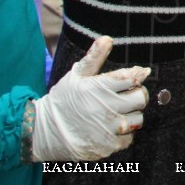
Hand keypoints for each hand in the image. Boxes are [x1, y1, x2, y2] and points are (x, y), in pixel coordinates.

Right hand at [31, 36, 149, 161]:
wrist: (43, 131)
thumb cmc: (63, 99)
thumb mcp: (76, 76)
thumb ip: (94, 58)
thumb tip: (107, 39)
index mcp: (99, 88)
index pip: (132, 78)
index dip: (138, 75)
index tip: (137, 75)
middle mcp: (105, 108)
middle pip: (141, 98)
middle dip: (137, 95)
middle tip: (127, 96)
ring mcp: (107, 128)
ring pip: (138, 118)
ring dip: (132, 115)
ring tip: (117, 113)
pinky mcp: (107, 146)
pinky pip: (129, 138)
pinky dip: (124, 134)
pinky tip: (110, 128)